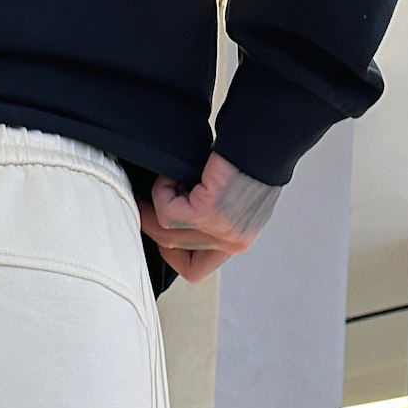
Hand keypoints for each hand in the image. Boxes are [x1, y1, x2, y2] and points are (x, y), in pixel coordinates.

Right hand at [138, 153, 280, 282]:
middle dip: (152, 223)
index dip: (171, 252)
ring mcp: (220, 231)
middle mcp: (231, 242)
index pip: (195, 271)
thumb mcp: (232, 199)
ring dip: (157, 203)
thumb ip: (210, 217)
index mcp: (238, 241)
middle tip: (142, 202)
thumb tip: (175, 219)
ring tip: (164, 180)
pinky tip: (171, 174)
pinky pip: (168, 212)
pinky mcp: (209, 214)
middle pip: (174, 250)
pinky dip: (162, 191)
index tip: (164, 226)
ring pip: (166, 232)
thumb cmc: (250, 157)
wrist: (265, 137)